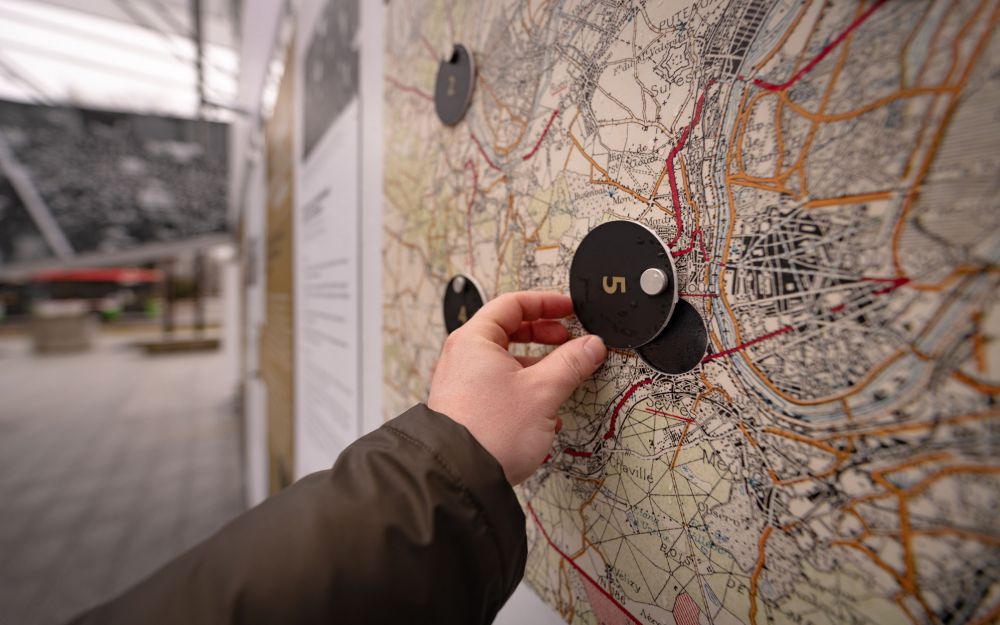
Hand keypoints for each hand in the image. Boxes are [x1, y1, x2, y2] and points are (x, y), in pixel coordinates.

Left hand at [427, 291, 606, 484]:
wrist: (460, 478)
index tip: (569, 308)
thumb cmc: (489, 432)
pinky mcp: (467, 408)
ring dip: (538, 366)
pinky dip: (525, 389)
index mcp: (474, 340)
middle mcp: (463, 358)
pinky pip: (499, 387)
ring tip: (562, 377)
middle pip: (508, 331)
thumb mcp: (542, 391)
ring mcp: (462, 384)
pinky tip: (546, 411)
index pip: (512, 304)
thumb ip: (571, 363)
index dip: (546, 303)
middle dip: (544, 334)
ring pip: (506, 362)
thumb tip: (591, 345)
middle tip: (568, 339)